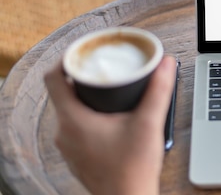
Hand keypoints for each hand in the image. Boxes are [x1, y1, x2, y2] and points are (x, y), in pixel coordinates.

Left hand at [44, 55, 176, 194]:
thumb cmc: (133, 169)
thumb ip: (159, 90)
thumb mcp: (149, 123)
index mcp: (73, 120)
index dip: (66, 59)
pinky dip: (89, 116)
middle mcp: (64, 133)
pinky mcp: (78, 156)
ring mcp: (69, 146)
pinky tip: (110, 117)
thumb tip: (166, 64)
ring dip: (87, 98)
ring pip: (70, 111)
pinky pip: (76, 127)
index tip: (83, 52)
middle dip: (84, 77)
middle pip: (64, 93)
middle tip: (104, 68)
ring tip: (110, 91)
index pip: (53, 78)